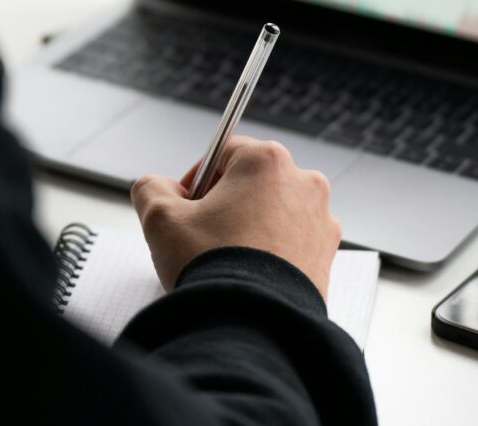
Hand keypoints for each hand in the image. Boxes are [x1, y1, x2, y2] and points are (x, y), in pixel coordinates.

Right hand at [130, 136, 340, 298]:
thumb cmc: (213, 267)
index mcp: (267, 161)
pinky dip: (273, 250)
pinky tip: (250, 272)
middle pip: (253, 180)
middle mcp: (303, 182)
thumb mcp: (161, 219)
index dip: (199, 177)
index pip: (225, 152)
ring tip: (227, 257)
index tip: (187, 204)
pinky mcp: (327, 253)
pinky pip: (293, 239)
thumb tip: (157, 186)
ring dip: (251, 225)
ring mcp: (320, 218)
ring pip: (275, 210)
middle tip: (203, 233)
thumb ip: (151, 188)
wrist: (252, 326)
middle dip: (227, 202)